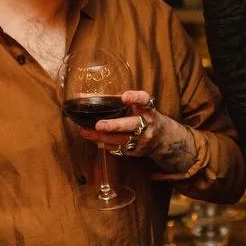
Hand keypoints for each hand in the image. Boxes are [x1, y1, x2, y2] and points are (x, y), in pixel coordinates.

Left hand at [79, 90, 198, 171]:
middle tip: (98, 125)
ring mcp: (143, 139)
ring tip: (85, 132)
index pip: (144, 100)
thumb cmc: (143, 116)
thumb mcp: (137, 106)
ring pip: (122, 139)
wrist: (162, 137)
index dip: (135, 98)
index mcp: (147, 108)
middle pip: (132, 125)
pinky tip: (93, 138)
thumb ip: (117, 101)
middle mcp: (148, 123)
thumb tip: (83, 95)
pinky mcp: (137, 151)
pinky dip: (104, 144)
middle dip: (114, 125)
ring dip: (102, 137)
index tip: (124, 97)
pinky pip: (118, 149)